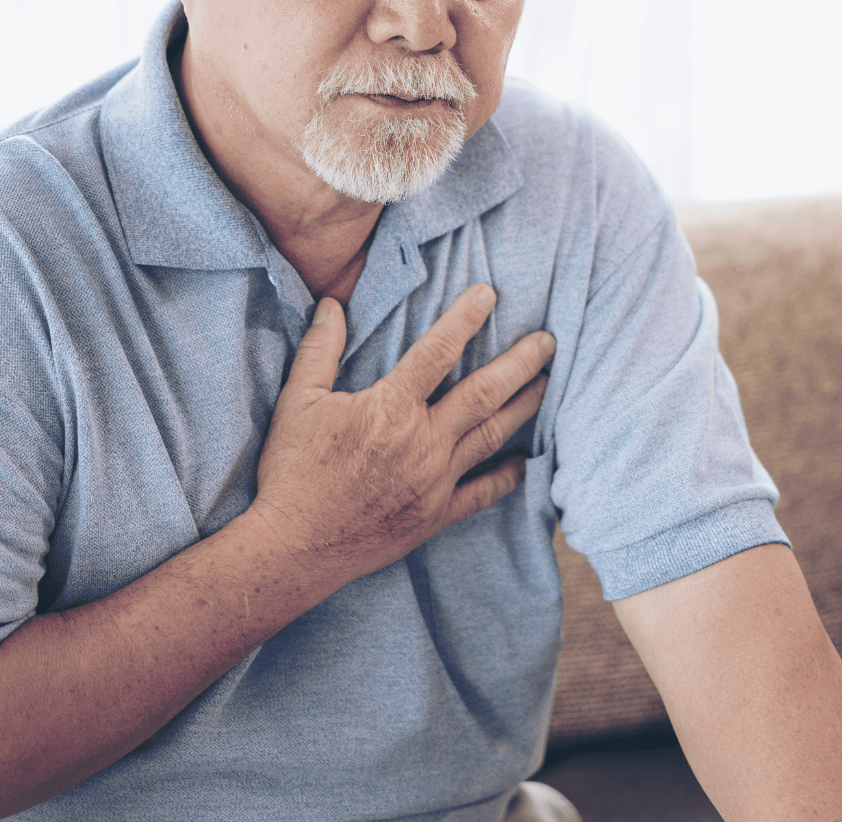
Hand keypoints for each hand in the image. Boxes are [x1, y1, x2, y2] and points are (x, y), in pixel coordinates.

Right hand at [249, 283, 551, 588]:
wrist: (292, 547)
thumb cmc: (292, 470)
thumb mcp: (297, 400)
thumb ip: (320, 349)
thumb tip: (332, 303)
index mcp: (391, 408)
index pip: (438, 351)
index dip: (466, 318)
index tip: (490, 294)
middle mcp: (423, 441)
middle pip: (485, 393)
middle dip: (521, 363)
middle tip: (549, 341)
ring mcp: (435, 480)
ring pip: (492, 436)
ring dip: (523, 407)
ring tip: (547, 384)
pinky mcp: (436, 515)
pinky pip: (482, 494)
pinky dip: (506, 478)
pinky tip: (523, 464)